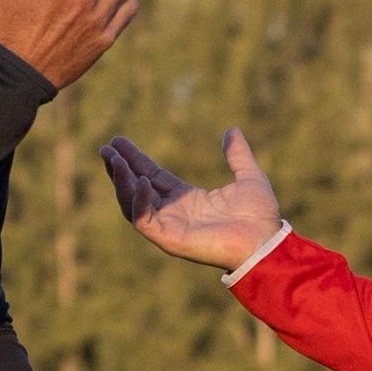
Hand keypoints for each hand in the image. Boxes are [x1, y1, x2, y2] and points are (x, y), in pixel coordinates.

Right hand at [101, 129, 283, 270]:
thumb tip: (231, 130)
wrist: (266, 240)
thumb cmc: (259, 215)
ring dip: (122, 182)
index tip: (118, 141)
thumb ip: (237, 154)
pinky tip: (141, 180)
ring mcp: (169, 227)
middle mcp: (173, 213)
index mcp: (187, 199)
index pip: (152, 176)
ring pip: (133, 204)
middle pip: (136, 188)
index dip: (135, 159)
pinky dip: (139, 201)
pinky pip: (145, 220)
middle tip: (105, 148)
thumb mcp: (248, 176)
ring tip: (114, 160)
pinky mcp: (169, 240)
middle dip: (119, 169)